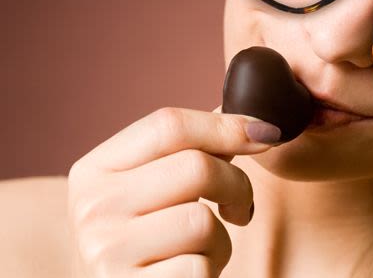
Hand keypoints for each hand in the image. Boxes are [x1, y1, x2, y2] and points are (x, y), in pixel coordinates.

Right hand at [67, 107, 273, 276]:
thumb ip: (190, 150)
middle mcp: (92, 207)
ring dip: (221, 238)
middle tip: (239, 207)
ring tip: (202, 250)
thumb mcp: (153, 189)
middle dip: (236, 185)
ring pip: (202, 221)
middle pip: (196, 167)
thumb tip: (253, 122)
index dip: (226, 126)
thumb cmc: (149, 241)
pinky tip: (190, 273)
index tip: (267, 133)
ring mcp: (107, 251)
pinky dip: (210, 269)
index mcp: (95, 170)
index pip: (168, 125)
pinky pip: (200, 266)